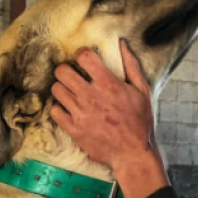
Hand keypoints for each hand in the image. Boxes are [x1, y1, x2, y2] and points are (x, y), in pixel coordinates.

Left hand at [50, 39, 159, 172]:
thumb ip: (131, 65)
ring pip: (56, 90)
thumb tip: (122, 43)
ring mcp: (80, 114)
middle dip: (66, 70)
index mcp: (108, 84)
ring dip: (62, 88)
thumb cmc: (140, 122)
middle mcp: (91, 97)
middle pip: (62, 71)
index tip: (84, 59)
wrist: (132, 153)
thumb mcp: (142, 91)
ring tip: (70, 92)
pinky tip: (69, 109)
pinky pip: (55, 111)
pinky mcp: (73, 129)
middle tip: (72, 75)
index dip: (81, 54)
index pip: (84, 57)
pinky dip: (59, 108)